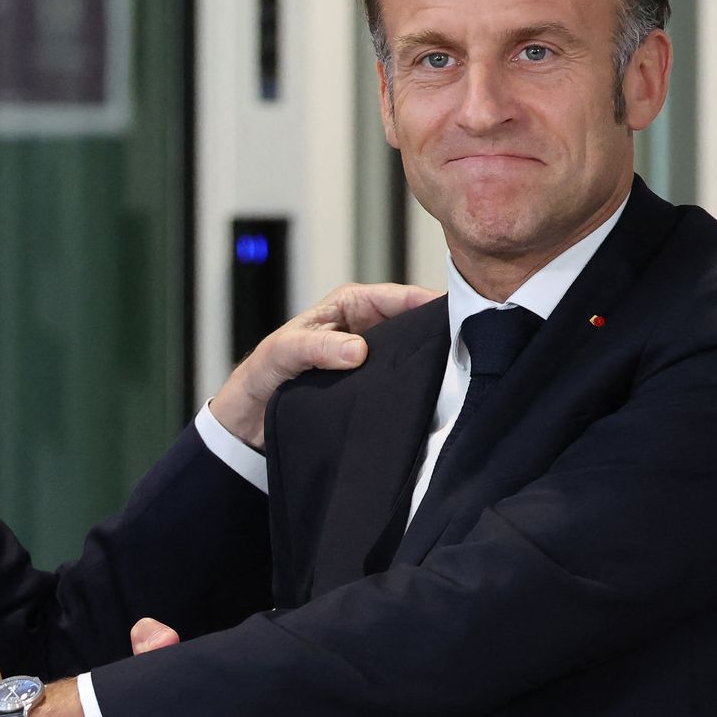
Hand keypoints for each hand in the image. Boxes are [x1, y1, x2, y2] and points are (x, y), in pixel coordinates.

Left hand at [210, 281, 436, 446]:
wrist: (251, 418)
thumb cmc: (263, 373)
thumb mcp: (284, 352)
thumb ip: (317, 347)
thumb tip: (359, 349)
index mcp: (348, 305)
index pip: (397, 297)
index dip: (426, 303)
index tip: (453, 314)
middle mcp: (363, 326)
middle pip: (411, 323)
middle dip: (435, 332)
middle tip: (466, 345)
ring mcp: (368, 356)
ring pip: (408, 353)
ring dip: (426, 361)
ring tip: (458, 371)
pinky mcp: (369, 382)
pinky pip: (398, 379)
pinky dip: (413, 384)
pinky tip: (432, 394)